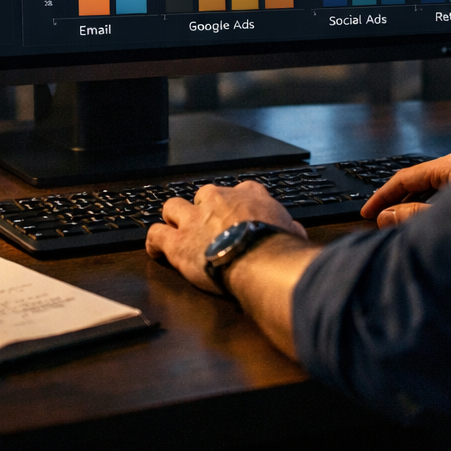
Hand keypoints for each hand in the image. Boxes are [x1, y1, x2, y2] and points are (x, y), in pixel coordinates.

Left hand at [146, 181, 307, 293]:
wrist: (259, 261)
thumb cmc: (278, 247)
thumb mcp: (292, 231)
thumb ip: (289, 227)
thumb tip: (295, 231)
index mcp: (249, 195)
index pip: (241, 189)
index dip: (237, 202)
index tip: (238, 214)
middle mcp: (218, 200)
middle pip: (203, 194)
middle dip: (203, 208)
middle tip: (208, 226)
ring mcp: (195, 220)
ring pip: (173, 206)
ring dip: (174, 219)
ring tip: (177, 231)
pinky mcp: (177, 242)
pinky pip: (156, 235)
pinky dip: (154, 243)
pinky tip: (157, 251)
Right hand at [359, 151, 450, 226]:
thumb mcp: (442, 219)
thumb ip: (411, 216)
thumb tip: (385, 215)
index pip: (406, 177)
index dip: (383, 196)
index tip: (367, 212)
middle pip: (420, 181)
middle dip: (399, 202)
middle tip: (381, 223)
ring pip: (435, 188)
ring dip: (416, 206)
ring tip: (401, 226)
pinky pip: (449, 193)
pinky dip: (433, 206)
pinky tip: (426, 222)